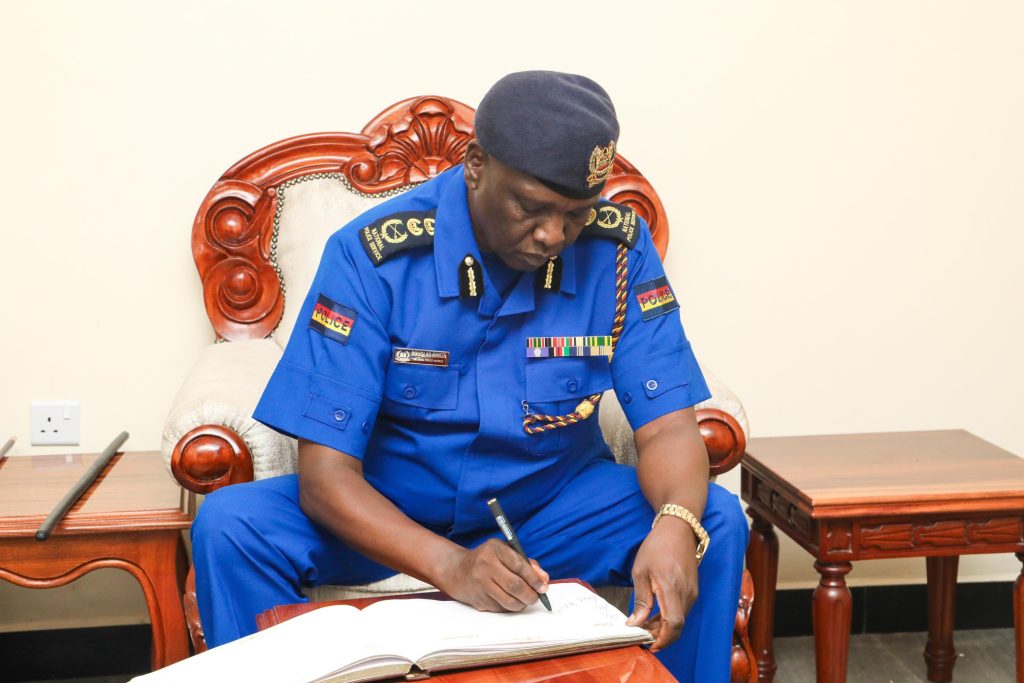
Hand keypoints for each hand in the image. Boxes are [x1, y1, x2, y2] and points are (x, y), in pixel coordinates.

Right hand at [436, 538, 549, 611]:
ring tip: (525, 599)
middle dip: (531, 595)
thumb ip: (526, 563)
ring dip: (522, 603)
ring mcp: (480, 584)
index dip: (534, 578)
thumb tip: (544, 579)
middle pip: (515, 586)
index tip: (543, 586)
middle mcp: (485, 566)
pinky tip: (510, 600)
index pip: (519, 565)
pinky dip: (510, 607)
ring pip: (509, 601)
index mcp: (494, 549)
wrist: (457, 571)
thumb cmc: (487, 559)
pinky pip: (501, 608)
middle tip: (537, 597)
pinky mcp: (478, 600)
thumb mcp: (505, 552)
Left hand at [626, 517, 699, 652]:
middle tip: (642, 635)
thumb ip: (640, 600)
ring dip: (664, 627)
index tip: (649, 645)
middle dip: (660, 636)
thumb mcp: (640, 572)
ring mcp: (693, 593)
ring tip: (645, 625)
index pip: (674, 624)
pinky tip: (656, 615)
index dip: (663, 639)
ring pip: (680, 620)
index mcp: (672, 588)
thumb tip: (635, 624)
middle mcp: (687, 594)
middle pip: (677, 626)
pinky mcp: (693, 591)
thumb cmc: (656, 547)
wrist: (678, 529)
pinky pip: (683, 610)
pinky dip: (670, 618)